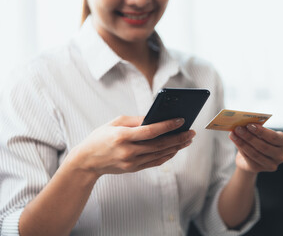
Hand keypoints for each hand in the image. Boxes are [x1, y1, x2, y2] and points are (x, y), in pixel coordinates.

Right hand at [68, 116, 195, 176]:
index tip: (181, 120)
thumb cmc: (100, 137)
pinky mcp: (133, 169)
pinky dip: (167, 156)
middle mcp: (128, 151)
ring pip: (159, 155)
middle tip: (191, 132)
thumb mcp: (114, 122)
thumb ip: (135, 120)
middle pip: (159, 145)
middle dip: (178, 138)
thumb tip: (155, 118)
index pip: (150, 131)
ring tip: (188, 139)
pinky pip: (154, 162)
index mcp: (122, 136)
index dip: (167, 126)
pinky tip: (175, 149)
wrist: (87, 161)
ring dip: (176, 147)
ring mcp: (131, 163)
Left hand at [229, 124, 282, 172]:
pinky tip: (234, 141)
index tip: (249, 125)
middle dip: (249, 137)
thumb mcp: (259, 133)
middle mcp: (280, 155)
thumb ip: (255, 129)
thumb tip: (243, 124)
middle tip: (238, 129)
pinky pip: (248, 159)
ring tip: (233, 134)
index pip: (274, 137)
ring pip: (255, 154)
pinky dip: (240, 149)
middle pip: (263, 146)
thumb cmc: (258, 138)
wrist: (251, 155)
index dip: (261, 131)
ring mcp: (271, 164)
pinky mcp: (259, 169)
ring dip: (242, 143)